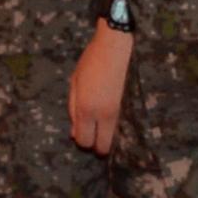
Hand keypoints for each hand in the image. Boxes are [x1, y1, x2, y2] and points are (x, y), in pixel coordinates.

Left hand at [68, 20, 130, 153]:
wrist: (114, 49)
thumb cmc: (90, 63)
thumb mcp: (74, 84)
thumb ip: (73, 109)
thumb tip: (74, 133)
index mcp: (85, 109)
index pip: (83, 140)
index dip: (79, 140)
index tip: (78, 131)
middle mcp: (102, 115)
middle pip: (101, 147)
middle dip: (94, 144)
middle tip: (88, 130)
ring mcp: (116, 112)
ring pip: (111, 139)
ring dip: (102, 136)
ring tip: (96, 120)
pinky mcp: (125, 107)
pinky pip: (116, 128)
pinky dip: (109, 128)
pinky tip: (103, 114)